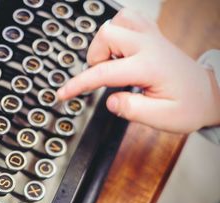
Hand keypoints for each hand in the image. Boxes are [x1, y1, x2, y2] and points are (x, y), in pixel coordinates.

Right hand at [57, 9, 219, 132]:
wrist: (208, 93)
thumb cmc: (188, 106)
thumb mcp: (162, 118)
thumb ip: (132, 110)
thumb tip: (110, 101)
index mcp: (149, 67)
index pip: (104, 73)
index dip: (78, 84)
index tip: (64, 94)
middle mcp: (149, 46)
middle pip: (107, 34)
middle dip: (94, 57)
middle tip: (100, 77)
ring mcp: (151, 37)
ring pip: (117, 20)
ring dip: (105, 41)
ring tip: (110, 61)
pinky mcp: (152, 35)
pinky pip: (129, 18)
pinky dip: (117, 30)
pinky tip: (119, 48)